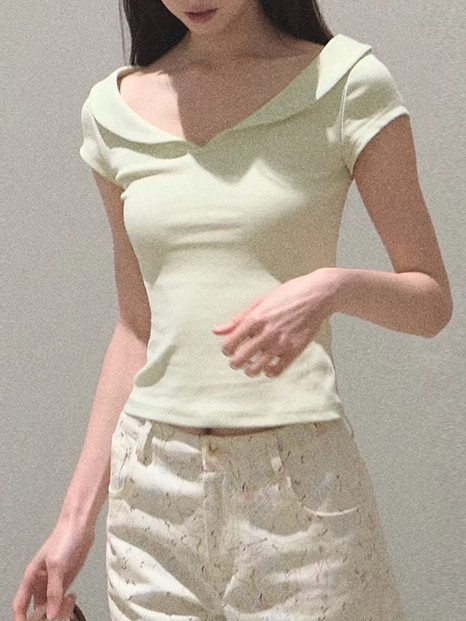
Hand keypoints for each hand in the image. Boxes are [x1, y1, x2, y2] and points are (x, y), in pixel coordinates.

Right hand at [12, 519, 94, 620]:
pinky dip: (66, 604)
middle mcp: (40, 583)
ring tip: (69, 600)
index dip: (21, 619)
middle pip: (37, 611)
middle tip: (58, 612)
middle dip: (45, 616)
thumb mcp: (57, 564)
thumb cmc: (64, 537)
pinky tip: (73, 597)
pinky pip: (61, 600)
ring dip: (58, 610)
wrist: (80, 526)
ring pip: (50, 607)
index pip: (20, 605)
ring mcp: (53, 583)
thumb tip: (50, 614)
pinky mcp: (65, 581)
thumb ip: (54, 590)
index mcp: (31, 578)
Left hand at [212, 268, 336, 377]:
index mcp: (256, 318)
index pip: (230, 343)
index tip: (229, 350)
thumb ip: (238, 318)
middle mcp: (267, 332)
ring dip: (250, 371)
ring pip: (257, 368)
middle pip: (240, 359)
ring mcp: (281, 342)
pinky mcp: (295, 350)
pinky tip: (268, 367)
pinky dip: (269, 373)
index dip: (226, 350)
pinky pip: (277, 370)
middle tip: (237, 361)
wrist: (318, 294)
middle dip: (235, 363)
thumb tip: (217, 331)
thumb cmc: (288, 294)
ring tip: (251, 367)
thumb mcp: (260, 301)